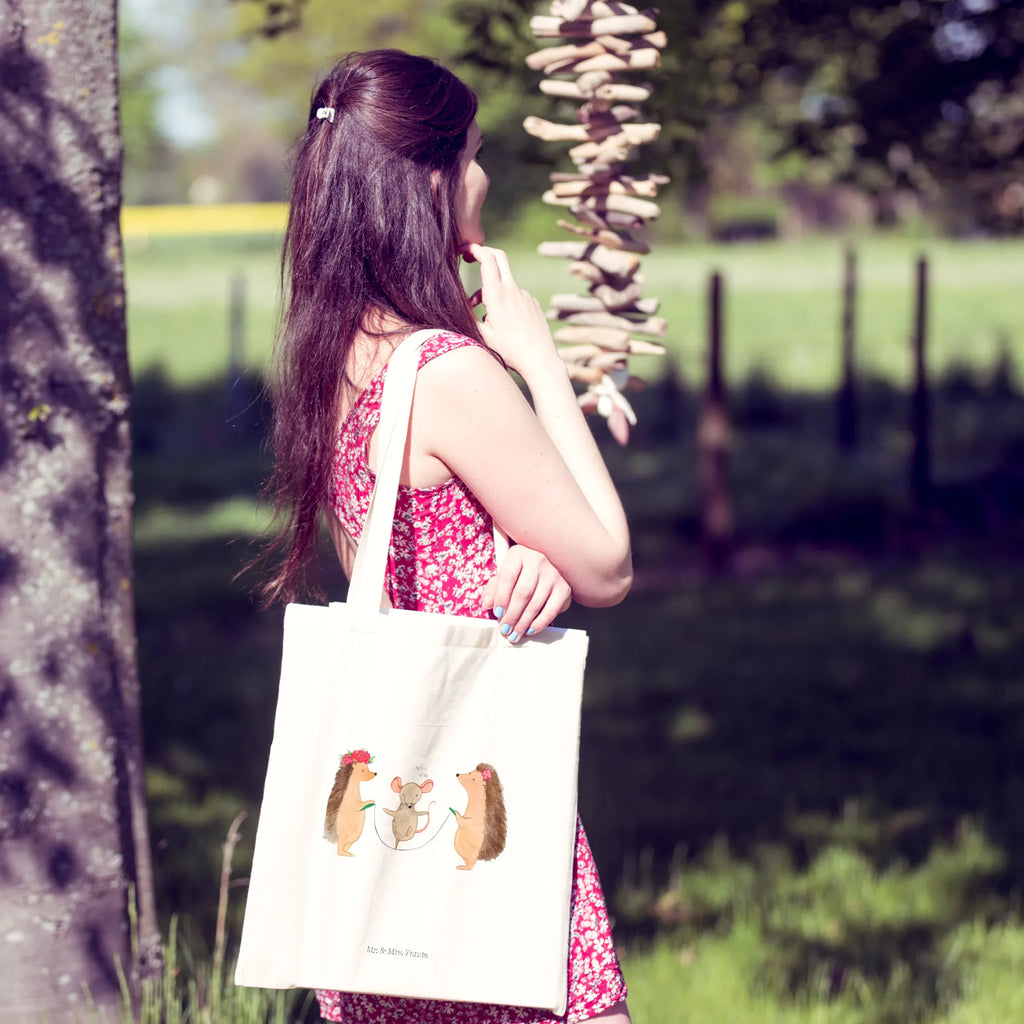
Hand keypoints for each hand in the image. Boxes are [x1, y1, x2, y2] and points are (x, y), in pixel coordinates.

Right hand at [464, 243, 561, 379]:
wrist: (540, 360)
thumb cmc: (510, 351)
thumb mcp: (482, 336)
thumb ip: (467, 317)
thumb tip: (455, 306)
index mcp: (498, 296)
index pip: (488, 260)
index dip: (475, 249)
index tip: (464, 249)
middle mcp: (513, 291)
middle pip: (499, 257)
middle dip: (484, 253)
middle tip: (471, 257)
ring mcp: (525, 296)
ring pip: (505, 281)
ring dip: (491, 288)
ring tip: (483, 313)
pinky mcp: (533, 303)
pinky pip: (515, 295)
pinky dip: (504, 300)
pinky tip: (504, 322)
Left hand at [481, 544, 571, 642]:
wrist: (546, 572)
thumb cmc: (520, 575)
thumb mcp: (503, 577)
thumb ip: (493, 589)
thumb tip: (487, 604)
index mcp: (518, 554)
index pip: (507, 576)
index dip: (500, 597)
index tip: (497, 613)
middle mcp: (537, 560)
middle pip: (522, 593)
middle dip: (512, 615)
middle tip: (505, 629)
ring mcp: (553, 574)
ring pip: (535, 603)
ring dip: (523, 623)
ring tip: (515, 634)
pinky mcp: (563, 588)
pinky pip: (551, 610)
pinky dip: (540, 623)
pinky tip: (530, 629)